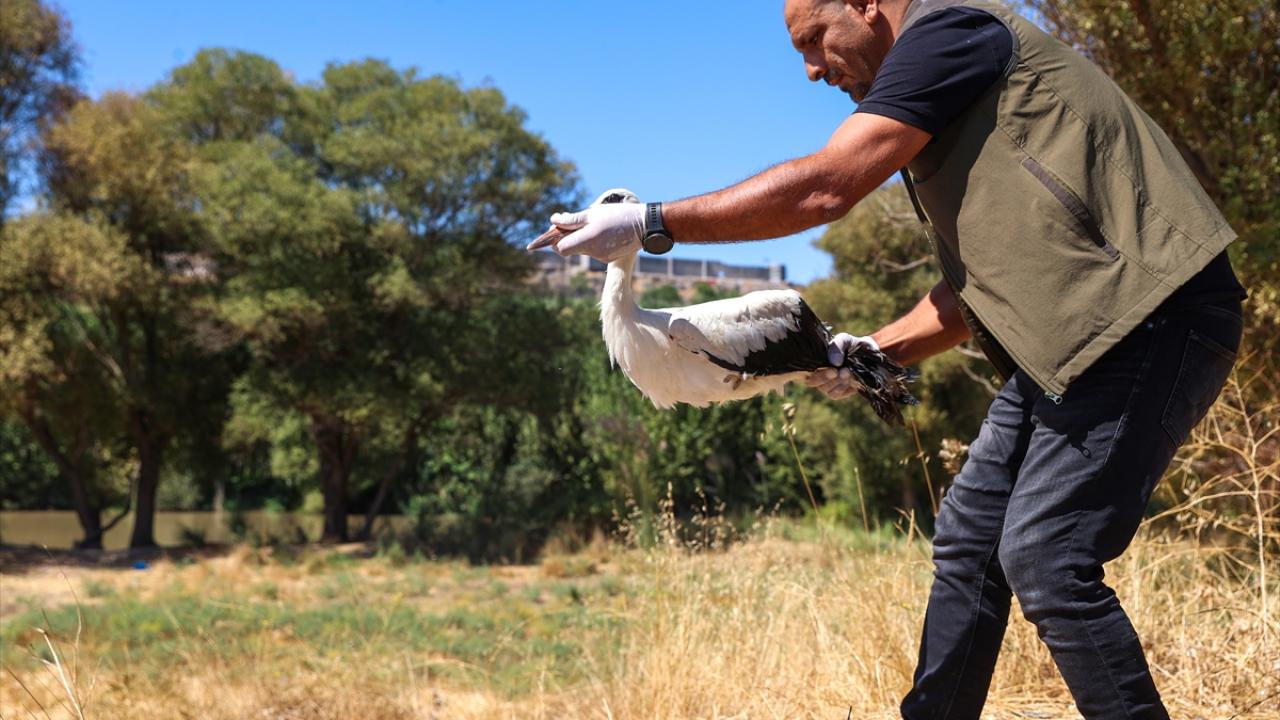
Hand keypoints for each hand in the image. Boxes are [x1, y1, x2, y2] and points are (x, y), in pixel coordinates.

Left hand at [526, 188, 644, 262]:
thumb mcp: (593, 213)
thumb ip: (572, 220)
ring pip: (581, 249)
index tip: (550, 234)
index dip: (553, 241)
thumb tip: (553, 221)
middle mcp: (593, 252)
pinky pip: (592, 250)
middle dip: (564, 238)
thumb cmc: (618, 215)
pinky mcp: (608, 259)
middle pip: (569, 249)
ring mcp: (601, 257)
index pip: (561, 248)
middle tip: (565, 223)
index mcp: (588, 239)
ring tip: (591, 224)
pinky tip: (602, 232)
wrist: (645, 226)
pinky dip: (591, 242)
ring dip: (579, 238)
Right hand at [804, 333, 878, 399]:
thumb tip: (834, 362)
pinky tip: (850, 380)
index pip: (800, 371)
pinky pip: (835, 395)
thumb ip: (837, 346)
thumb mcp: (845, 340)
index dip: (804, 372)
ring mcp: (828, 385)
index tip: (819, 367)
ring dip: (836, 382)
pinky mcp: (839, 392)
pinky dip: (842, 388)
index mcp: (814, 362)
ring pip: (824, 390)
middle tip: (837, 370)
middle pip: (811, 382)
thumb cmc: (851, 346)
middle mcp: (817, 375)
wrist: (869, 354)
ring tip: (847, 372)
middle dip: (824, 377)